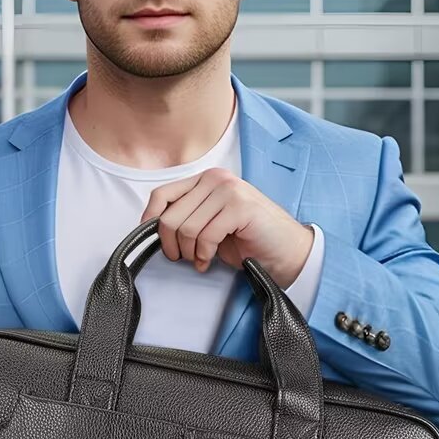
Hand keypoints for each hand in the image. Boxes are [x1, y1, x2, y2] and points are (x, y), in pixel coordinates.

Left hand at [139, 167, 313, 287]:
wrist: (288, 251)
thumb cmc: (249, 240)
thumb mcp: (210, 223)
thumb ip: (187, 217)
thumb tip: (153, 227)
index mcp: (206, 180)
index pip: (162, 194)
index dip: (150, 220)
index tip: (152, 240)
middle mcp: (216, 179)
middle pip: (170, 215)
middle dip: (172, 245)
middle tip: (184, 257)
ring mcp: (229, 190)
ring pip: (186, 228)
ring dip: (189, 253)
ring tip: (201, 259)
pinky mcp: (240, 207)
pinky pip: (205, 236)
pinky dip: (204, 254)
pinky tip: (210, 260)